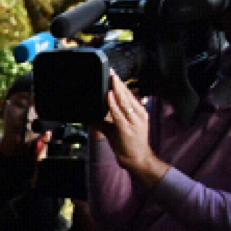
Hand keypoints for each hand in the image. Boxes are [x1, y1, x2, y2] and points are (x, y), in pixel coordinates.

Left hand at [99, 74, 168, 189]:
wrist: (138, 159)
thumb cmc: (129, 144)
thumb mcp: (119, 128)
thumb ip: (106, 120)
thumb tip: (91, 115)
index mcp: (139, 112)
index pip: (129, 94)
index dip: (121, 83)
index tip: (113, 74)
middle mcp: (138, 114)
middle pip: (127, 94)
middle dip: (118, 82)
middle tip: (110, 71)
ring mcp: (133, 121)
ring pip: (124, 101)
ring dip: (116, 88)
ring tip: (110, 78)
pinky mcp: (126, 128)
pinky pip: (118, 113)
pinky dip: (113, 103)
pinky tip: (109, 95)